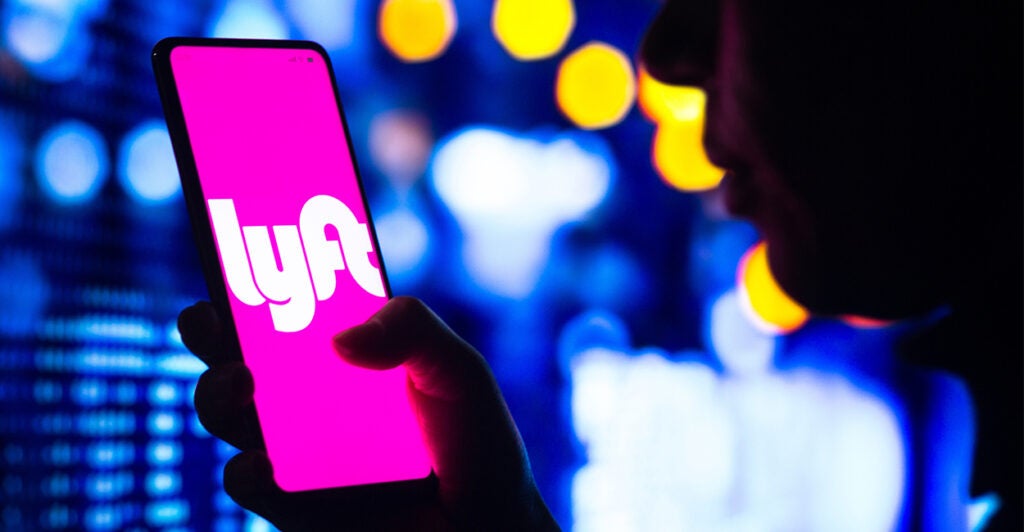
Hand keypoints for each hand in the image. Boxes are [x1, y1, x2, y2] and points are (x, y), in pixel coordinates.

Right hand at [179, 296, 558, 530]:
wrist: (488, 525)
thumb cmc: (475, 441)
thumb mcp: (457, 369)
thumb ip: (412, 330)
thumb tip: (339, 340)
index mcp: (345, 352)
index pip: (285, 305)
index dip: (251, 274)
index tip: (230, 241)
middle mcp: (309, 395)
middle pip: (238, 352)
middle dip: (213, 329)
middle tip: (214, 318)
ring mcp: (297, 449)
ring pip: (230, 412)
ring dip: (219, 392)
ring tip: (241, 383)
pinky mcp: (295, 505)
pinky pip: (250, 483)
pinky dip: (246, 469)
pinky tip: (261, 460)